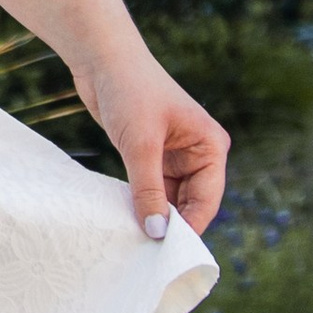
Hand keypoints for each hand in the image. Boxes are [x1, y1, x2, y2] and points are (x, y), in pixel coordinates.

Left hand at [73, 46, 229, 239]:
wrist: (102, 58)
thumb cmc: (130, 90)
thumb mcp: (140, 144)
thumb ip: (148, 189)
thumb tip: (156, 232)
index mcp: (210, 146)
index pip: (207, 200)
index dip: (188, 227)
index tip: (166, 254)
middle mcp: (198, 153)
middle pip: (190, 204)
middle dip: (170, 224)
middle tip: (147, 253)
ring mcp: (175, 156)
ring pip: (169, 199)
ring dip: (153, 215)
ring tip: (133, 239)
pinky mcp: (151, 156)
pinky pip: (151, 189)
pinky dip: (141, 203)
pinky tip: (126, 219)